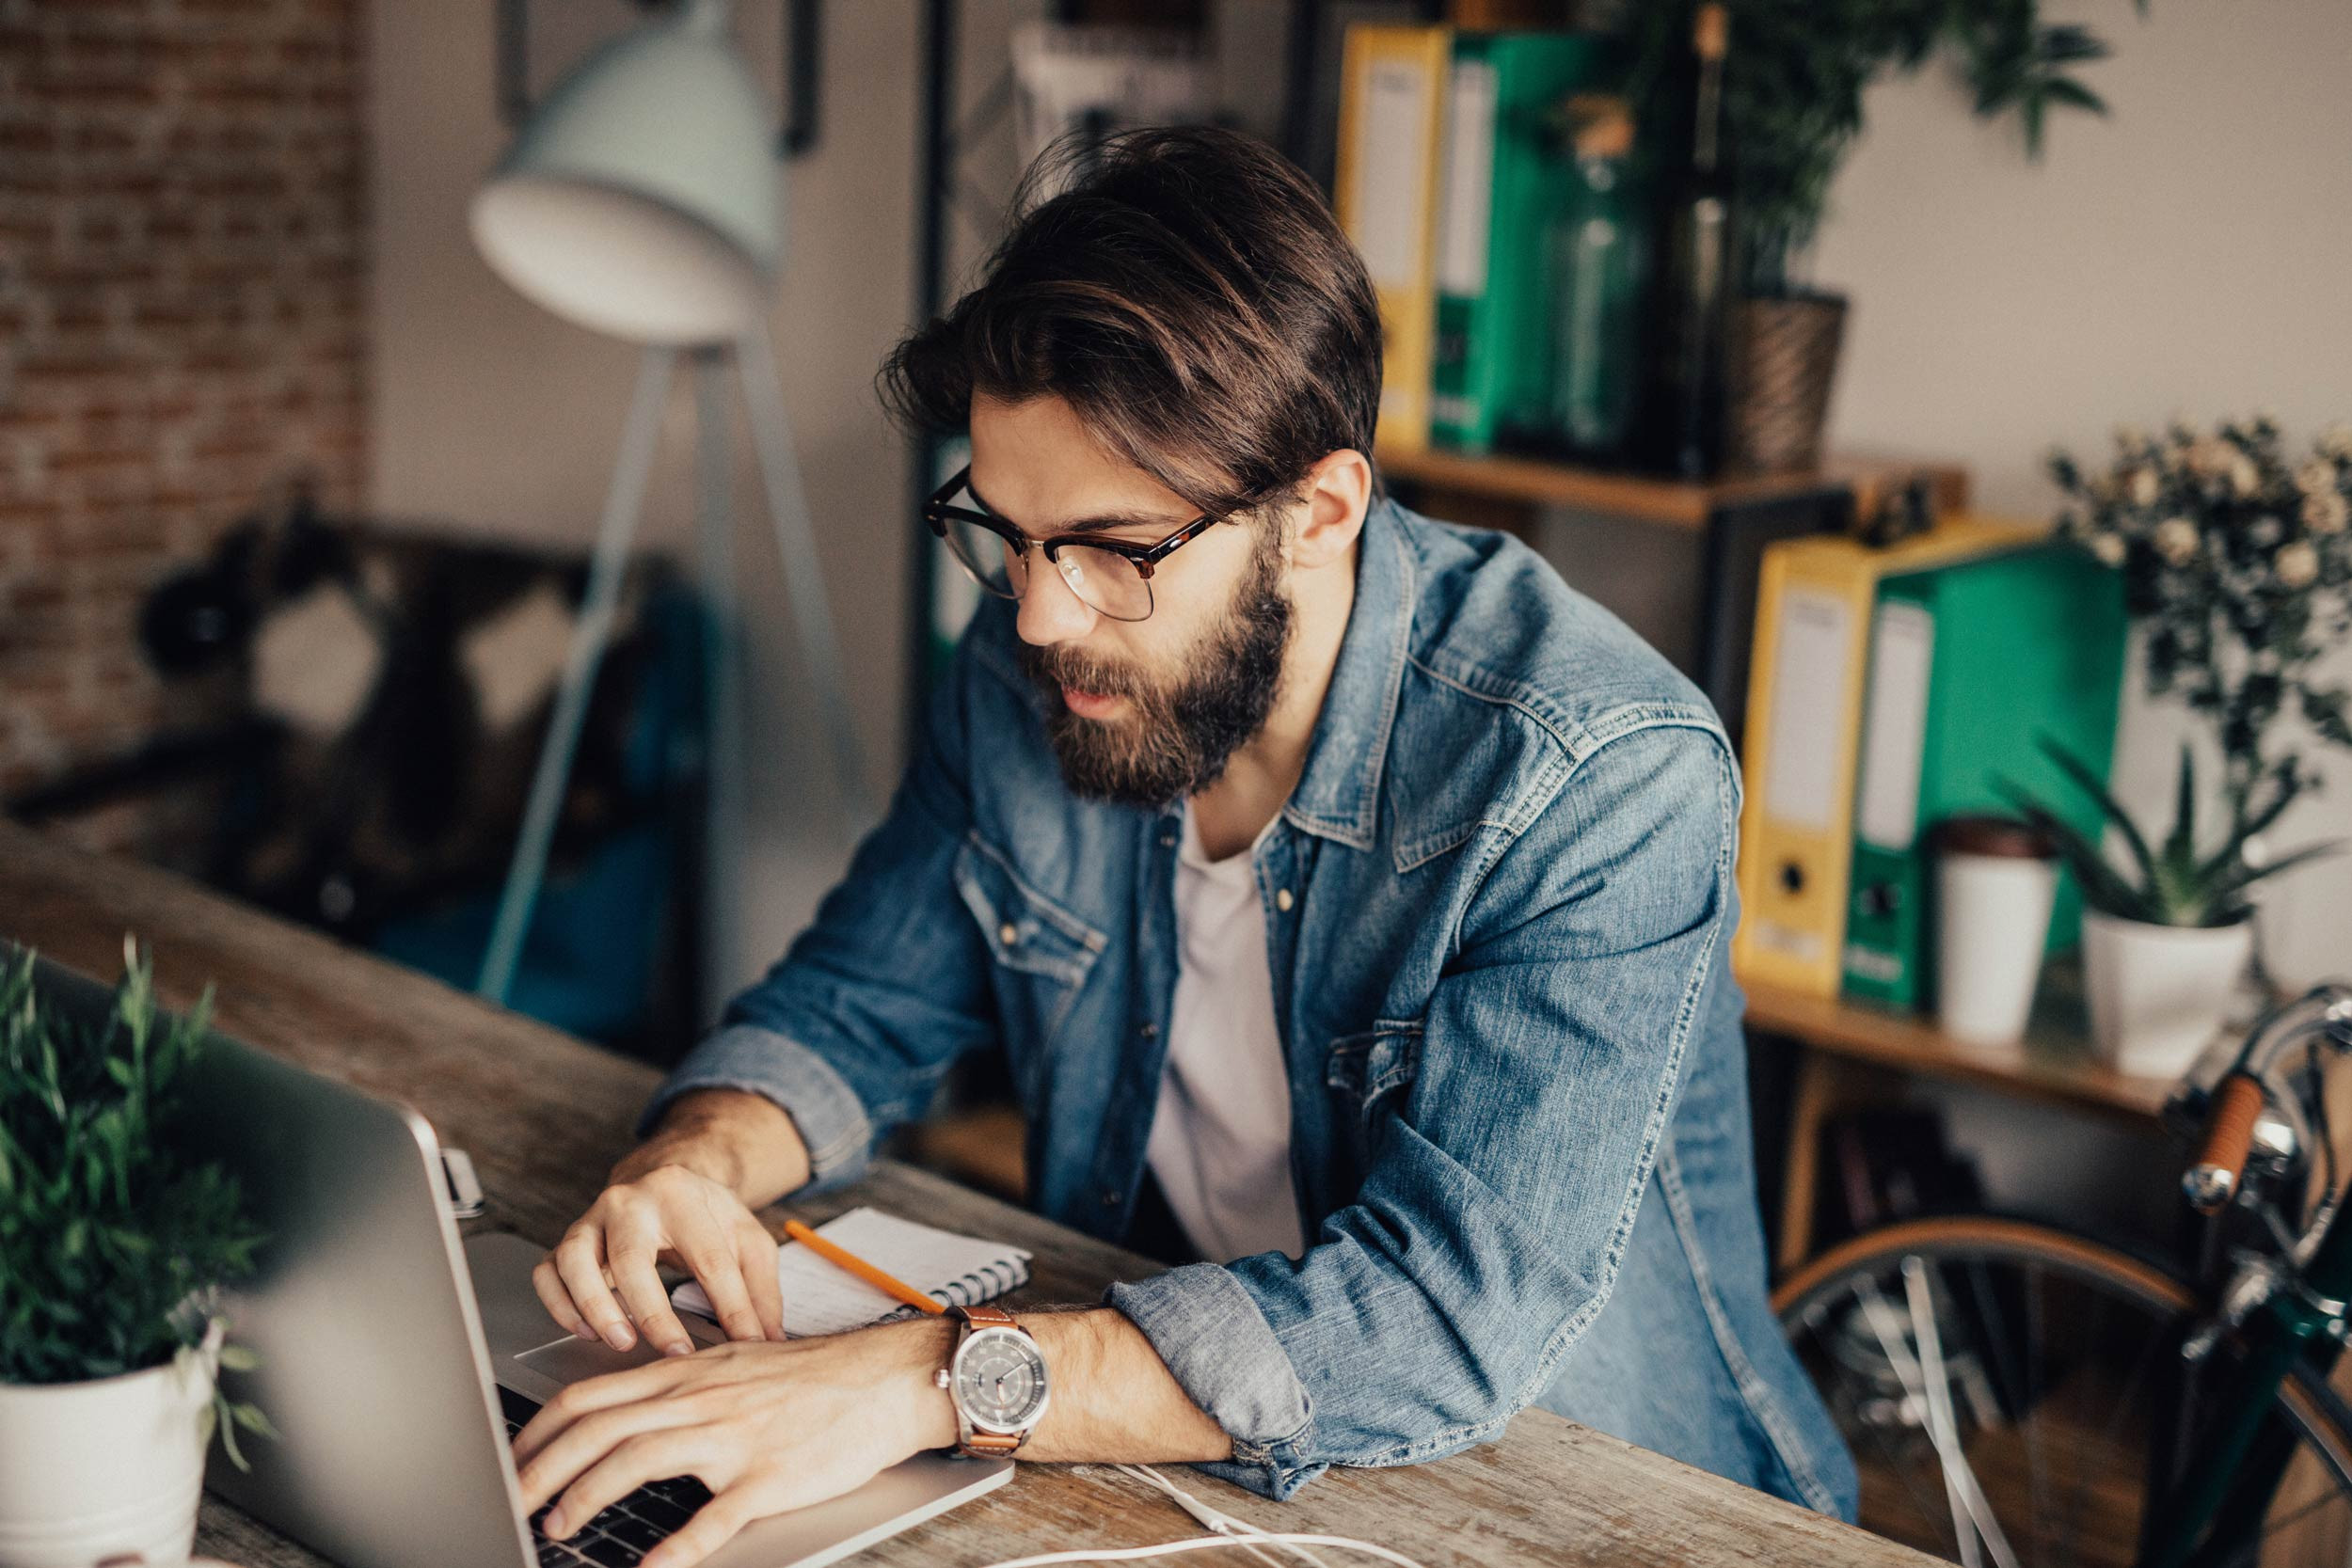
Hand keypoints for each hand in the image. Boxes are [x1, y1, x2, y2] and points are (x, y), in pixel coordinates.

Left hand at [512, 1323, 957, 1567]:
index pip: (588, 1396)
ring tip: (559, 1528)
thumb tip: (623, 1416)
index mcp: (685, 1375)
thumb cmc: (813, 1379)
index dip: (538, 1432)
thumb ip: (678, 1388)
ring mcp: (732, 1438)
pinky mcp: (767, 1479)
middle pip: (597, 1430)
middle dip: (540, 1471)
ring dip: (587, 1496)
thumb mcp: (732, 1366)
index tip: (510, 1462)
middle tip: (510, 1504)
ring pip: (636, 1460)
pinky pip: (711, 1517)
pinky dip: (675, 1548)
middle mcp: (699, 1400)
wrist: (883, 1379)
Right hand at [534, 1165, 785, 1356]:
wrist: (668, 1183)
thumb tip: (771, 1343)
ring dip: (594, 1306)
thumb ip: (762, 1290)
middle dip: (652, 1310)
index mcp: (681, 1195)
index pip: (709, 1258)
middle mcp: (629, 1202)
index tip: (742, 1346)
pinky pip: (547, 1272)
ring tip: (622, 1341)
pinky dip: (559, 1304)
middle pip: (630, 1255)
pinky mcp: (567, 1241)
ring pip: (574, 1259)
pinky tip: (585, 1330)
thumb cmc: (708, 1218)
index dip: (729, 1308)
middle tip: (674, 1351)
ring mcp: (591, 1220)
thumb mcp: (749, 1241)